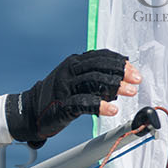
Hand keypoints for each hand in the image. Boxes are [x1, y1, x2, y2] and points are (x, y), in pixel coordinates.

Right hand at [5, 50, 140, 147]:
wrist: (31, 111)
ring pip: (92, 81)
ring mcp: (64, 86)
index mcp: (74, 62)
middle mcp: (68, 70)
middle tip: (136, 81)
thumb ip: (95, 76)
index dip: (120, 62)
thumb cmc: (59, 95)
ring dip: (114, 86)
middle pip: (98, 67)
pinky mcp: (61, 104)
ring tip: (130, 92)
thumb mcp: (76, 80)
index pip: (100, 56)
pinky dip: (99, 106)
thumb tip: (123, 76)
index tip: (134, 72)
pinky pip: (82, 103)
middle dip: (120, 73)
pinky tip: (111, 110)